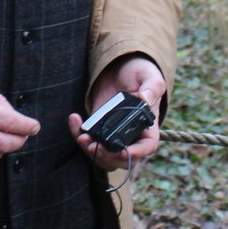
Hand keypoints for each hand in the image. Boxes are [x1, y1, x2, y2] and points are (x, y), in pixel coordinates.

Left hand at [67, 55, 164, 170]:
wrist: (119, 69)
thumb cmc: (139, 73)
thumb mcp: (149, 75)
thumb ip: (152, 86)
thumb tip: (145, 98)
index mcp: (148, 126)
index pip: (147, 147)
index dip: (137, 153)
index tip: (123, 152)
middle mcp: (131, 135)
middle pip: (123, 159)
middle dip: (108, 157)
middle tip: (95, 146)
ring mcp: (113, 134)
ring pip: (104, 156)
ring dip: (92, 151)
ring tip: (82, 137)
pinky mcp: (98, 128)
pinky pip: (88, 140)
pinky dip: (78, 134)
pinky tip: (75, 119)